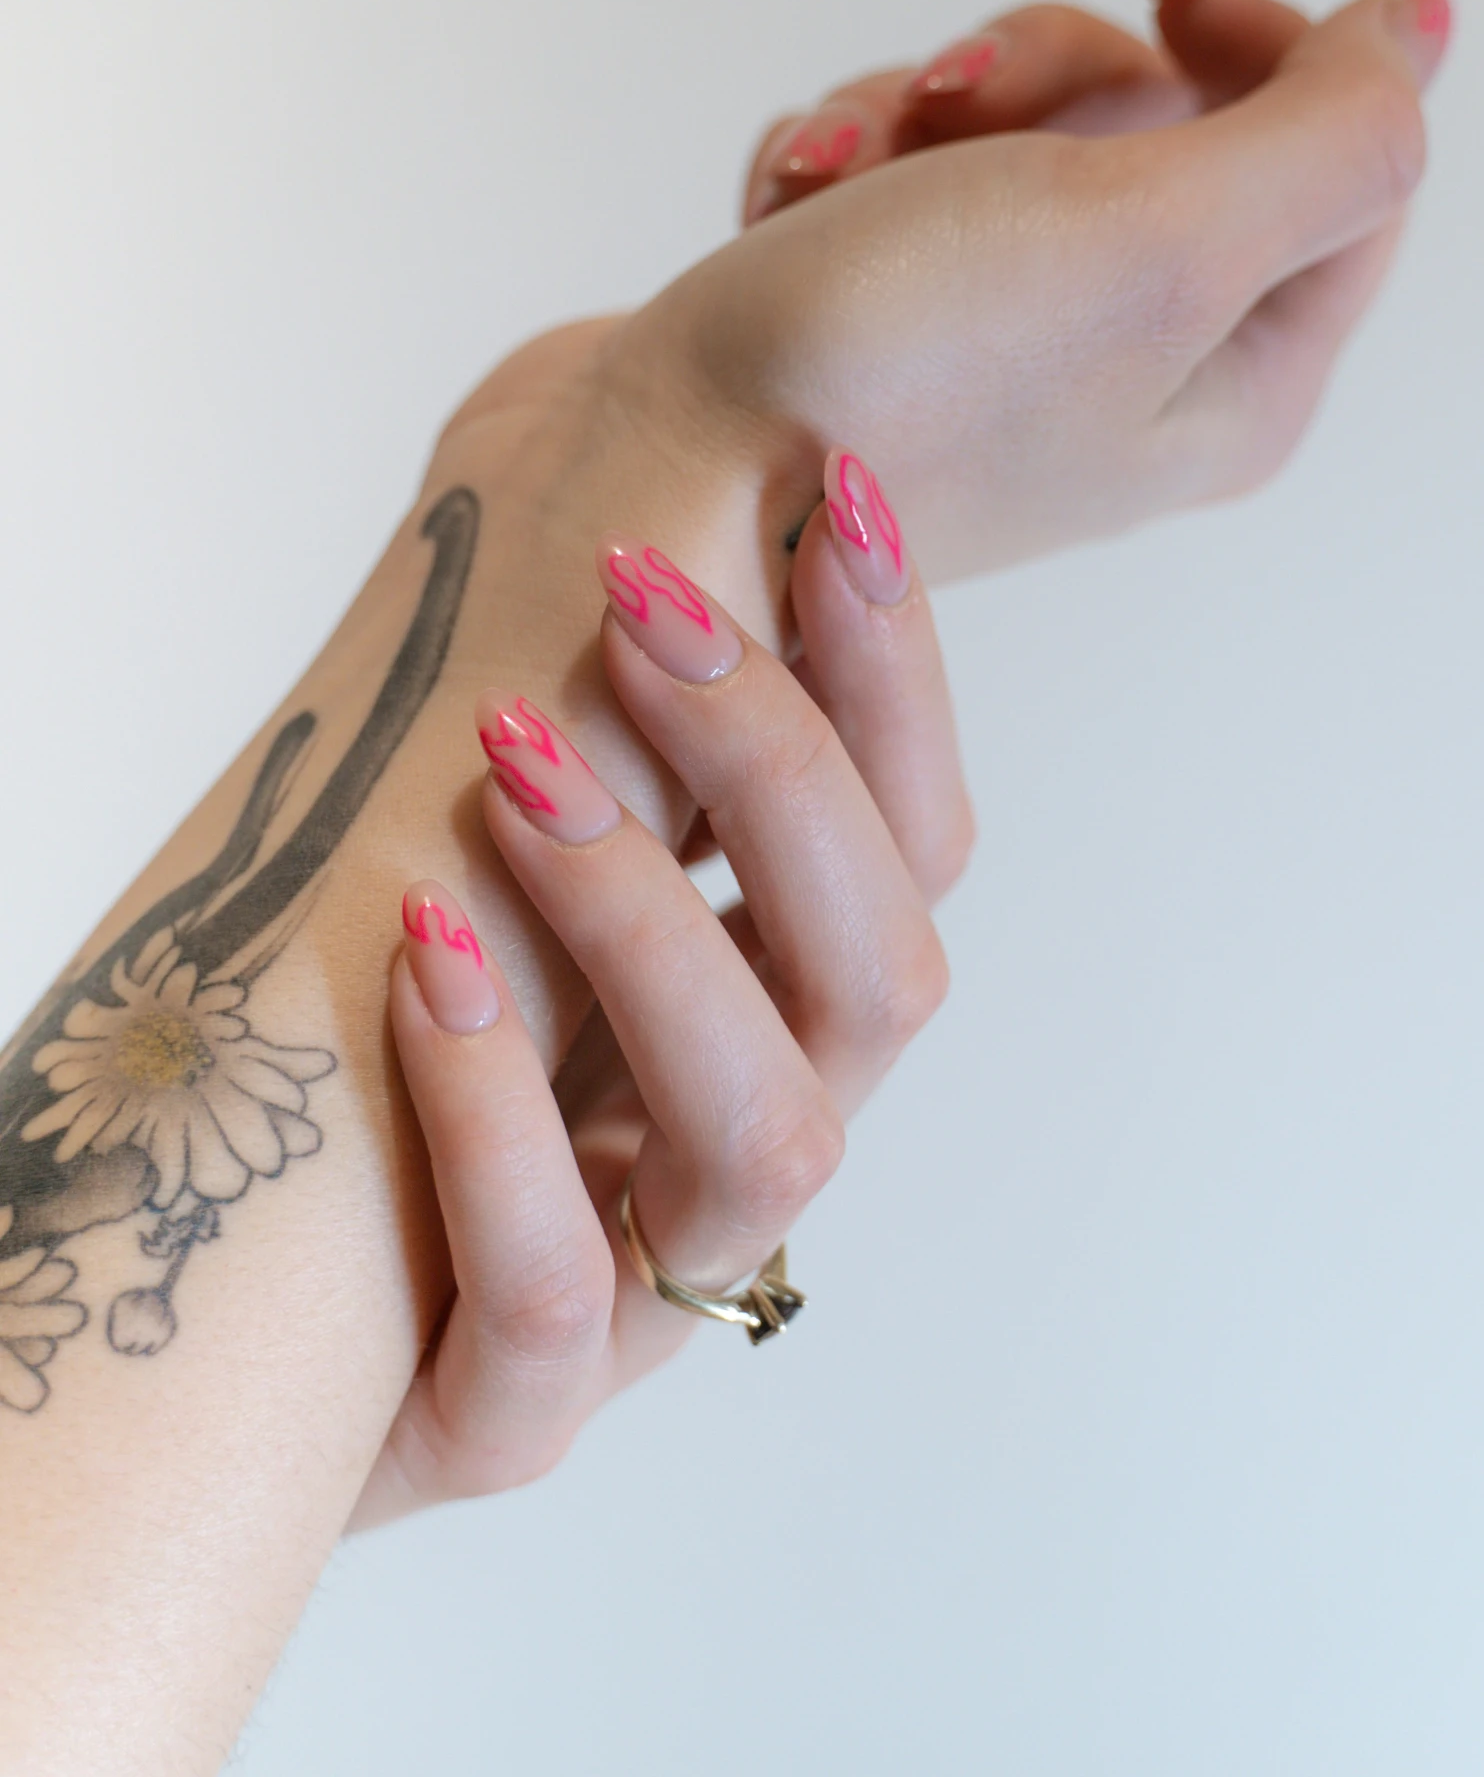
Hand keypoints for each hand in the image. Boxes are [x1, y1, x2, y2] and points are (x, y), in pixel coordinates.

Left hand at [351, 454, 965, 1524]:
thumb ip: (597, 632)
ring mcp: (651, 1282)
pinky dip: (506, 1124)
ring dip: (655, 927)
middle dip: (778, 766)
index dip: (899, 669)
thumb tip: (668, 408)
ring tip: (516, 772)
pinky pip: (563, 1304)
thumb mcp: (497, 791)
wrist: (231, 1255)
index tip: (835, 491)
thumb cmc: (382, 981)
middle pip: (883, 972)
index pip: (918, 835)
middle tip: (639, 608)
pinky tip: (423, 969)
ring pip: (769, 1139)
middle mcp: (748, 1132)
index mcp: (772, 998)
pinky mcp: (513, 1409)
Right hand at [600, 0, 1450, 581]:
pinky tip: (786, 209)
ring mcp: (1000, 340)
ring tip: (834, 179)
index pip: (1347, 155)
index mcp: (1237, 375)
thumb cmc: (882, 385)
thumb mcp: (1161, 244)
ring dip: (916, 108)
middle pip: (1170, 116)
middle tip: (965, 118)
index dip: (1267, 42)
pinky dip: (843, 156)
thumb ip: (1335, 129)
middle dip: (1046, 75)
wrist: (644, 480)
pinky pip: (904, 162)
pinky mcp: (880, 313)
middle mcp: (1132, 362)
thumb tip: (1415, 27)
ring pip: (1022, 122)